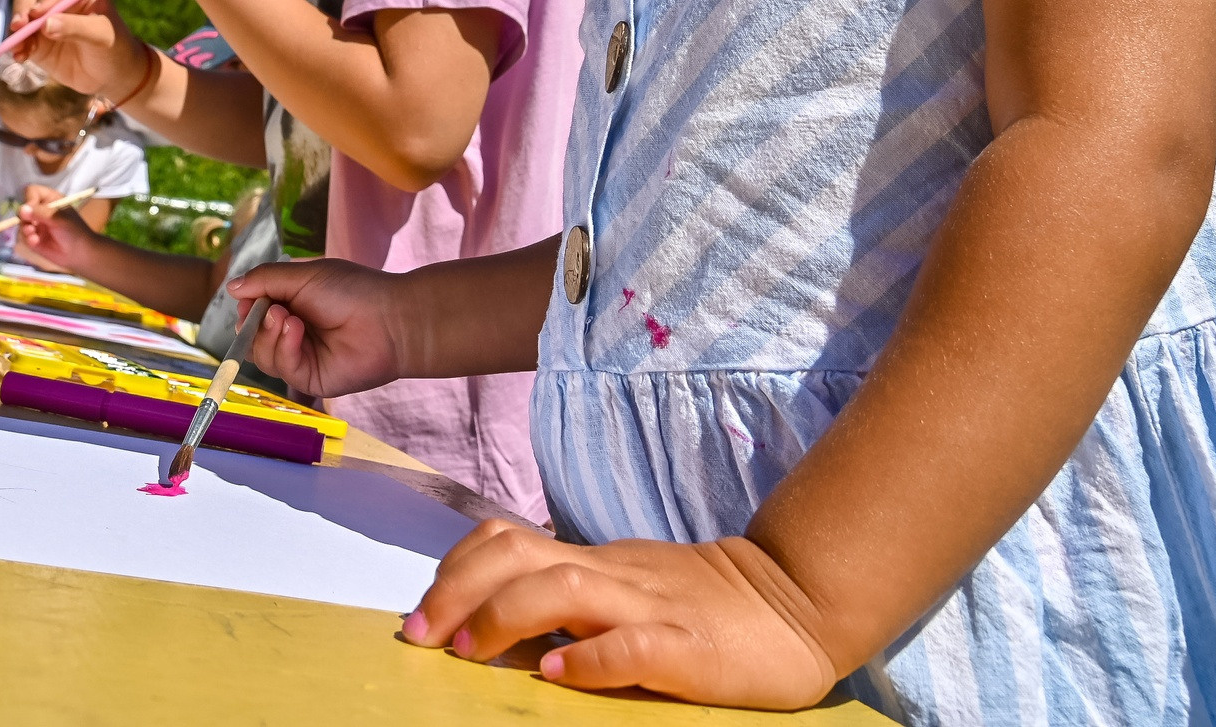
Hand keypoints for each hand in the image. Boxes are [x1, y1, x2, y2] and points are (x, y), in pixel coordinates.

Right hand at [13, 0, 152, 100]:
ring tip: (17, 47)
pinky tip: (20, 57)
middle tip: (19, 26)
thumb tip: (45, 24)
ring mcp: (46, 19)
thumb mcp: (101, 36)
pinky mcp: (37, 40)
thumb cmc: (115, 48)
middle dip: (23, 9)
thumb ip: (75, 28)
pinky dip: (17, 46)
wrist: (111, 75)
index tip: (39, 13)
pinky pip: (21, 39)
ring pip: (23, 16)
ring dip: (16, 30)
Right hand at [13, 187, 99, 272]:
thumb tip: (21, 209)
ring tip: (33, 236)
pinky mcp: (33, 238)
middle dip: (24, 217)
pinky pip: (23, 236)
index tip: (31, 209)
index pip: (32, 192)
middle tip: (30, 225)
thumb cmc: (74, 231)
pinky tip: (35, 242)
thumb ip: (40, 213)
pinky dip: (28, 239)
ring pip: (21, 223)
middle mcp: (40, 210)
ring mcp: (36, 224)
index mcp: (49, 199)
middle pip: (23, 207)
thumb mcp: (59, 218)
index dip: (29, 199)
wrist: (79, 254)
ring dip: (25, 229)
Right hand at [231, 258, 410, 396]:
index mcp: (291, 305)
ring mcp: (301, 357)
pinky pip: (283, 369)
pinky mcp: (310, 378)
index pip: (252, 312)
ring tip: (290, 318)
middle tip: (272, 309)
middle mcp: (292, 333)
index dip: (247, 308)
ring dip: (270, 335)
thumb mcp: (303, 276)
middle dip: (253, 323)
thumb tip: (230, 287)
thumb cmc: (352, 290)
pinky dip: (285, 348)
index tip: (251, 298)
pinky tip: (298, 331)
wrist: (390, 319)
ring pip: (261, 356)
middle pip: (251, 337)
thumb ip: (265, 280)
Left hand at [403, 525, 838, 708]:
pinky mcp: (690, 649)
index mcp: (593, 561)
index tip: (419, 617)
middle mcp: (612, 575)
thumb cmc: (702, 602)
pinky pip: (632, 646)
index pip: (505, 542)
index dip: (453, 572)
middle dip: (457, 592)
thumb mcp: (625, 585)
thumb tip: (488, 615)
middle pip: (517, 556)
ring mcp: (651, 608)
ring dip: (505, 617)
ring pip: (564, 589)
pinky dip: (587, 659)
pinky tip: (557, 673)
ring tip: (471, 652)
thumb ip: (567, 591)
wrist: (795, 600)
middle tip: (422, 637)